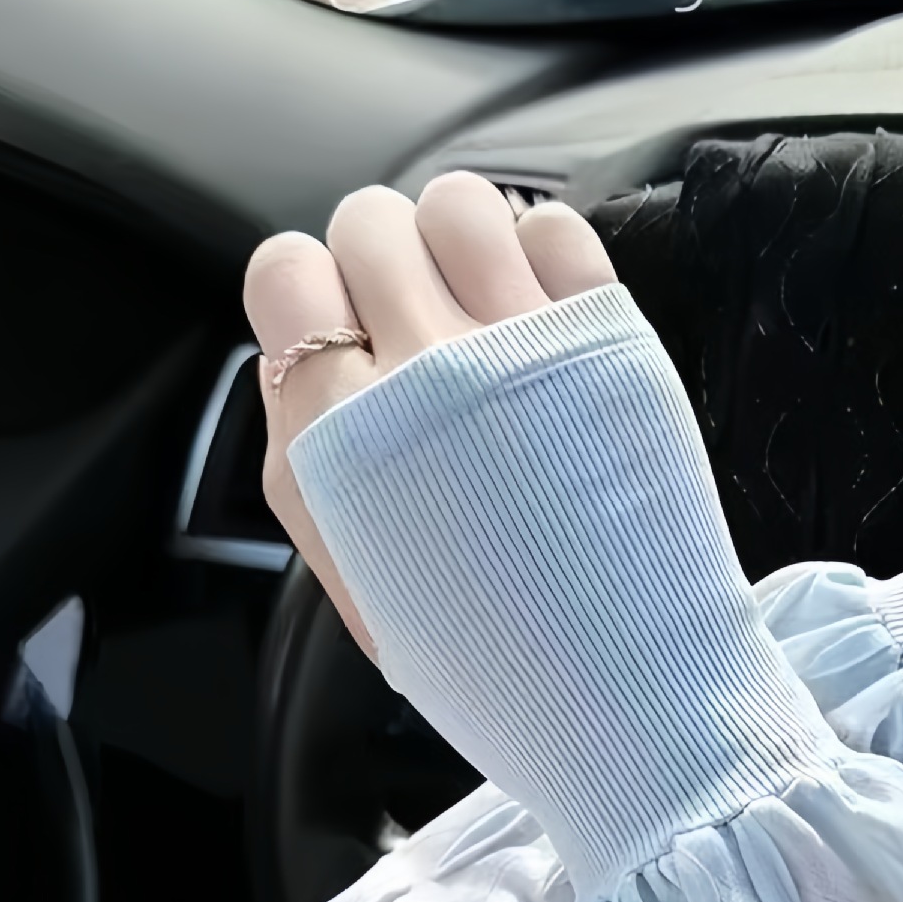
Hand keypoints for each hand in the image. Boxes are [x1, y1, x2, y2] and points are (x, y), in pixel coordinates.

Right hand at [244, 178, 616, 660]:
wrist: (621, 701)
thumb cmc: (497, 665)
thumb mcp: (360, 581)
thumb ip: (320, 465)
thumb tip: (310, 369)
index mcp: (330, 443)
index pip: (281, 275)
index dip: (320, 295)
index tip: (357, 338)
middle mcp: (408, 384)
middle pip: (367, 222)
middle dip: (393, 260)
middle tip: (434, 326)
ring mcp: (508, 355)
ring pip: (455, 200)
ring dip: (469, 238)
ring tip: (494, 307)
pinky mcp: (602, 347)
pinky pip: (556, 229)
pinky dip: (551, 253)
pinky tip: (555, 314)